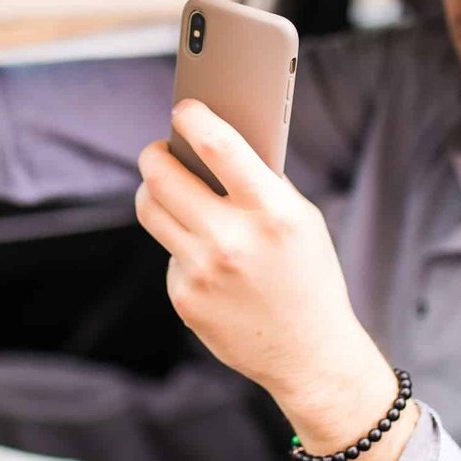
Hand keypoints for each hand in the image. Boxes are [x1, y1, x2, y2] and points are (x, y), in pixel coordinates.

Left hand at [136, 100, 417, 460]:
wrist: (310, 353)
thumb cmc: (307, 274)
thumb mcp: (300, 220)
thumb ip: (261, 182)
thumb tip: (210, 139)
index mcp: (271, 212)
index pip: (217, 145)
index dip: (192, 117)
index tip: (184, 107)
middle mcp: (231, 240)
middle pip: (162, 175)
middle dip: (155, 153)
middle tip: (159, 148)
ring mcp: (202, 272)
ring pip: (151, 209)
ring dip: (154, 190)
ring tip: (165, 184)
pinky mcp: (184, 297)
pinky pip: (168, 252)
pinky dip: (183, 245)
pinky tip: (207, 257)